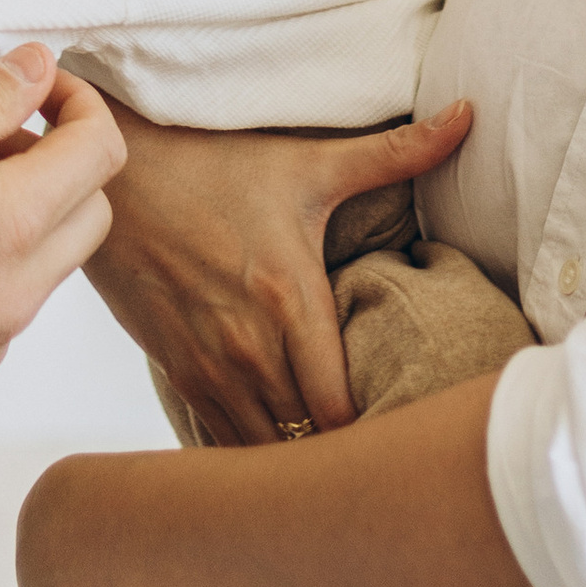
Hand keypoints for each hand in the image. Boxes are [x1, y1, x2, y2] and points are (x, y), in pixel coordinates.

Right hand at [0, 47, 124, 394]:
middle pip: (91, 207)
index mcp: (11, 223)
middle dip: (58, 160)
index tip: (37, 87)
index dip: (78, 104)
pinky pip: (16, 297)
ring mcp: (0, 329)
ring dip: (27, 210)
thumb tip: (39, 66)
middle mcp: (22, 286)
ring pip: (55, 255)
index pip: (100, 151)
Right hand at [87, 101, 473, 445]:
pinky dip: (249, 458)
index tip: (402, 436)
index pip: (341, 410)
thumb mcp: (308, 162)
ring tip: (335, 472)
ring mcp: (206, 366)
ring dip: (295, 465)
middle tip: (380, 467)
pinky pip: (217, 444)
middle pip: (305, 443)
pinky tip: (277, 459)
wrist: (116, 173)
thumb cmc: (217, 163)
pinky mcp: (175, 372)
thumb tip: (469, 114)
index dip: (376, 435)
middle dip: (342, 459)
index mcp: (290, 299)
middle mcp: (248, 345)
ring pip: (259, 454)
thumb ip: (397, 152)